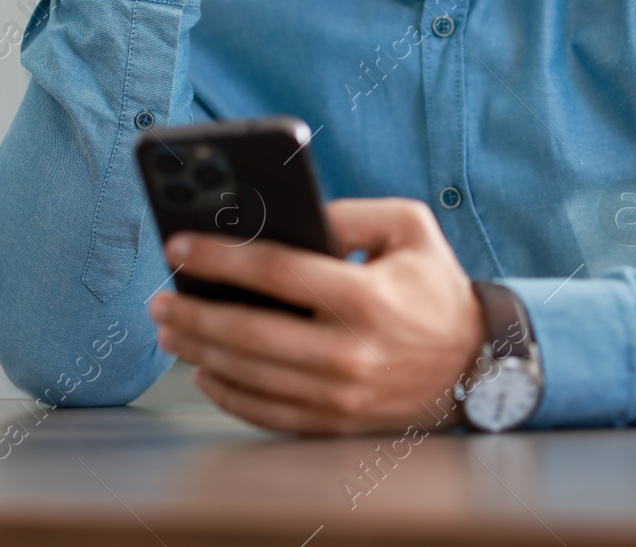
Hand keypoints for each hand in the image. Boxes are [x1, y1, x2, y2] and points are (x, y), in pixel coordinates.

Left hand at [148, 198, 486, 434]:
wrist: (476, 363)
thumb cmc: (435, 287)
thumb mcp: (409, 227)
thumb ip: (350, 212)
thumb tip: (290, 217)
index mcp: (366, 296)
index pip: (276, 272)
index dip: (219, 258)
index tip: (179, 247)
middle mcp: (351, 350)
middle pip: (248, 332)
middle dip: (192, 313)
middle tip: (160, 299)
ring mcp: (341, 394)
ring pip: (249, 375)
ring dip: (199, 351)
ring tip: (171, 331)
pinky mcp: (336, 422)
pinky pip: (266, 412)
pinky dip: (227, 394)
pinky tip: (205, 372)